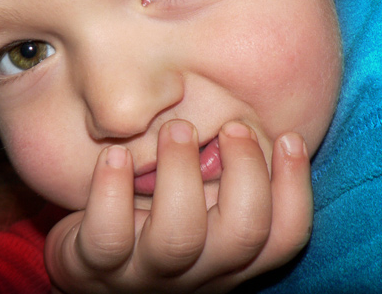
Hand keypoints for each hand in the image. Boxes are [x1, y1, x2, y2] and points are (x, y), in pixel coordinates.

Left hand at [44, 120, 312, 292]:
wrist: (86, 263)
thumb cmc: (154, 214)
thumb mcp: (199, 200)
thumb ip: (225, 171)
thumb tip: (253, 110)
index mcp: (230, 254)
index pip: (284, 236)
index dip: (295, 189)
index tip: (288, 136)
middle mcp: (198, 270)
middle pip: (244, 235)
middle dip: (245, 173)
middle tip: (232, 126)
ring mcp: (146, 272)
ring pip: (177, 237)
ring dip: (180, 174)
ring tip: (176, 129)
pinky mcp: (97, 266)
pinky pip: (107, 237)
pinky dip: (112, 190)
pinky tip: (116, 153)